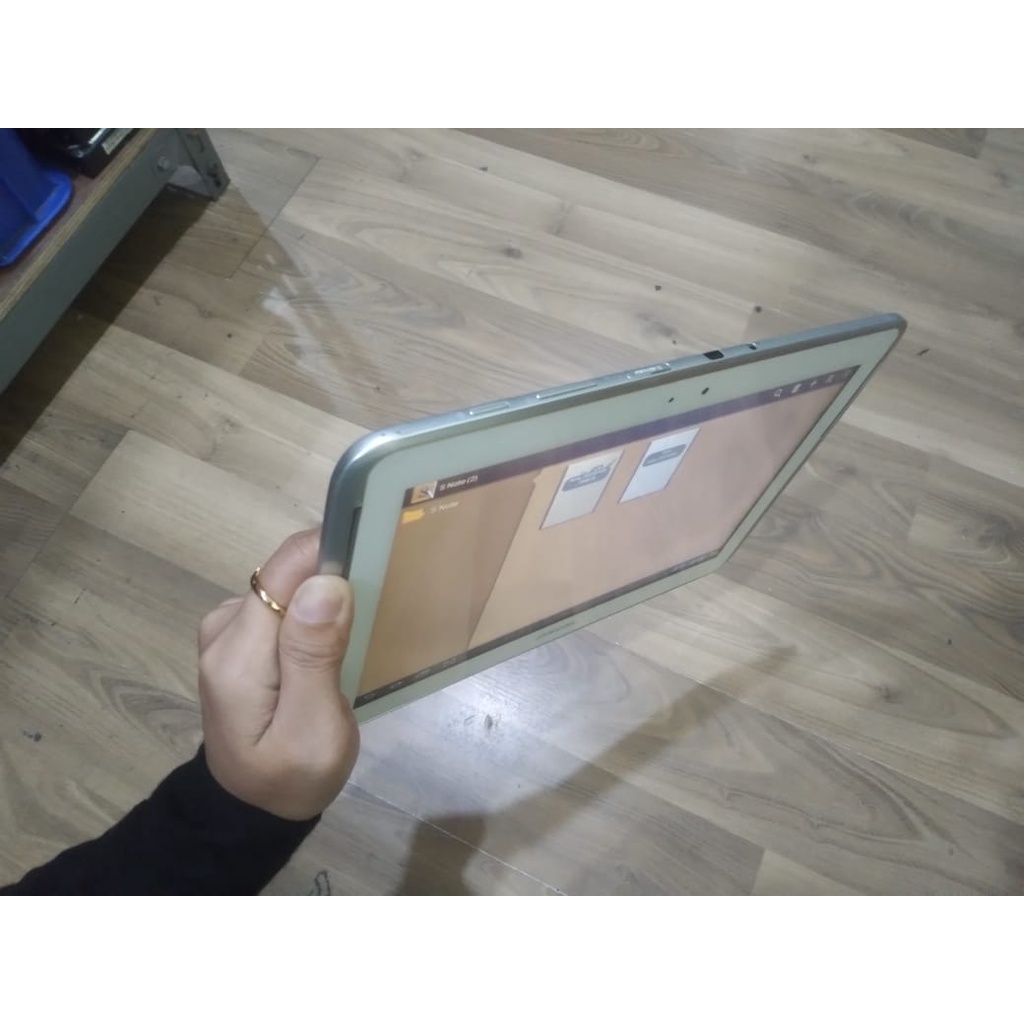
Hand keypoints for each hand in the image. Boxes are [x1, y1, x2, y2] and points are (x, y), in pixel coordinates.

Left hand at [197, 528, 359, 819]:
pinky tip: (331, 639)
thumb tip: (325, 584)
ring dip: (325, 595)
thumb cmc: (291, 776)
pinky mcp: (239, 635)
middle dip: (332, 580)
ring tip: (356, 631)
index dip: (329, 554)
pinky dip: (312, 610)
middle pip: (285, 573)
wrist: (252, 807)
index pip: (283, 571)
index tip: (374, 561)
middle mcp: (222, 629)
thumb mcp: (313, 730)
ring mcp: (226, 629)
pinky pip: (282, 601)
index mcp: (237, 654)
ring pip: (287, 584)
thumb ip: (315, 657)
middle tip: (372, 614)